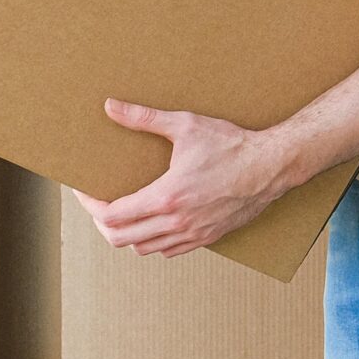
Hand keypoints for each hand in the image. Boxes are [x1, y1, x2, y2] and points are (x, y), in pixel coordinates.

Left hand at [74, 100, 297, 258]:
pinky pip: (169, 251)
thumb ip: (144, 118)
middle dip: (102, 224)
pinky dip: (153, 242)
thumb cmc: (231, 145)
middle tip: (100, 206)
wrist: (271, 166)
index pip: (112, 215)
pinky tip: (154, 225)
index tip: (86, 193)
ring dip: (127, 235)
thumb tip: (111, 107)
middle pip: (120, 238)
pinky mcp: (208, 237)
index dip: (91, 206)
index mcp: (167, 197)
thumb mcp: (186, 125)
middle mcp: (177, 222)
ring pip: (143, 249)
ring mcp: (193, 233)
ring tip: (124, 216)